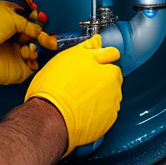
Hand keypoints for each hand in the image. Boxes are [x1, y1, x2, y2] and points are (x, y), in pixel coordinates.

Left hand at [0, 0, 55, 86]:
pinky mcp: (17, 67)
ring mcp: (14, 51)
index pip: (28, 18)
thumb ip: (28, 22)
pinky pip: (33, 64)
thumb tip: (39, 30)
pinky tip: (27, 55)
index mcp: (8, 18)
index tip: (40, 18)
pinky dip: (34, 60)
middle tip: (42, 36)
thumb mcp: (9, 15)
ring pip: (35, 49)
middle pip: (34, 34)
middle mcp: (12, 35)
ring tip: (26, 47)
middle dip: (41, 35)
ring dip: (35, 47)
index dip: (36, 19)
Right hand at [24, 34, 122, 156]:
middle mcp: (114, 88)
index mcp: (108, 70)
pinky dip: (96, 111)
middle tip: (80, 81)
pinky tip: (81, 110)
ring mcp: (111, 107)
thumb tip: (97, 41)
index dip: (100, 58)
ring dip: (98, 96)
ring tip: (78, 97)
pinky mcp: (106, 123)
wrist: (51, 115)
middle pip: (111, 79)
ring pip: (108, 96)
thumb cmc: (56, 85)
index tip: (92, 62)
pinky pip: (104, 113)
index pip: (112, 58)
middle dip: (100, 78)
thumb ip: (88, 48)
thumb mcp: (70, 57)